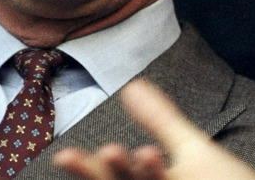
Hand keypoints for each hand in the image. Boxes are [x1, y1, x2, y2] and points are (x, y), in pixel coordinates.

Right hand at [54, 80, 254, 179]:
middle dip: (113, 172)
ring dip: (143, 175)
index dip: (88, 168)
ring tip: (147, 154)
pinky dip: (167, 178)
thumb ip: (161, 120)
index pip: (110, 177)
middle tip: (110, 152)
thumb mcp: (190, 148)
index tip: (64, 154)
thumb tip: (132, 84)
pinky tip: (165, 165)